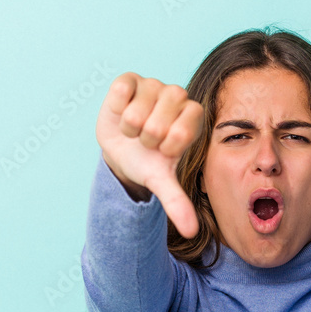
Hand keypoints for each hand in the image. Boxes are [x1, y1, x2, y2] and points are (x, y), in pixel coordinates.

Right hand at [96, 72, 203, 237]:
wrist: (121, 151)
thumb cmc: (148, 162)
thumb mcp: (161, 181)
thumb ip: (177, 202)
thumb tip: (191, 232)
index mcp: (193, 116)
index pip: (185, 129)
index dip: (168, 146)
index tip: (164, 152)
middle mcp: (177, 96)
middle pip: (159, 123)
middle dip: (147, 141)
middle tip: (147, 142)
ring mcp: (153, 84)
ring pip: (138, 112)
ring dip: (130, 129)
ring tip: (134, 130)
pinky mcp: (130, 79)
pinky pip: (121, 91)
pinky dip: (118, 109)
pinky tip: (122, 113)